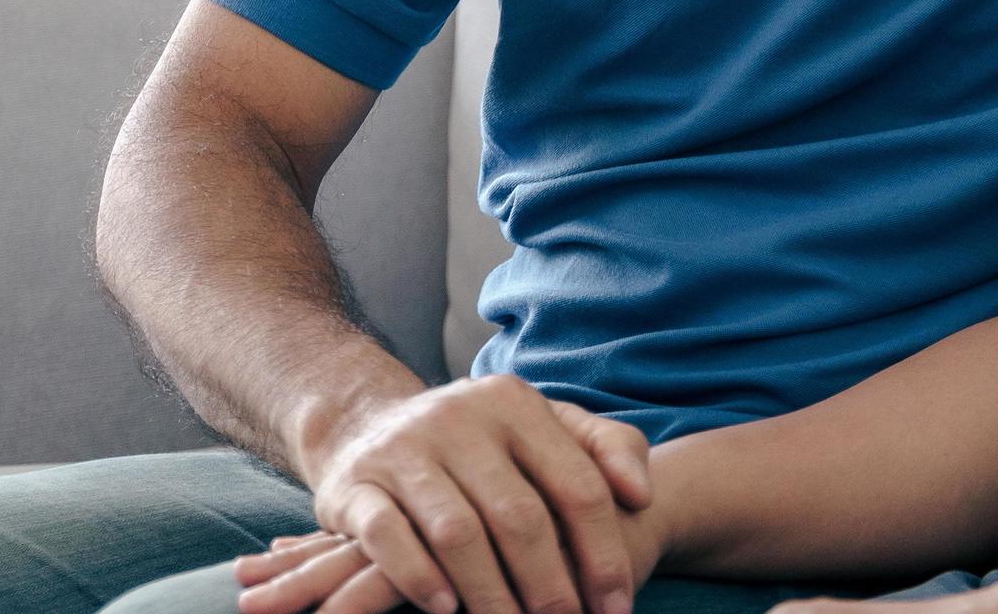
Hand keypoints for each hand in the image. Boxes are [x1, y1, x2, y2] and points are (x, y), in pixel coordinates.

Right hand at [294, 379, 653, 613]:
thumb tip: (641, 494)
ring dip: (492, 594)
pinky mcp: (356, 485)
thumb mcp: (544, 428)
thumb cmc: (480, 444)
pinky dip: (418, 577)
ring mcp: (403, 449)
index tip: (618, 606)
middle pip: (519, 515)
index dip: (603, 552)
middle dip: (551, 585)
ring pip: (457, 532)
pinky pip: (388, 536)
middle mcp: (459, 417)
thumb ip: (606, 448)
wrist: (367, 425)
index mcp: (515, 403)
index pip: (577, 484)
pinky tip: (447, 609)